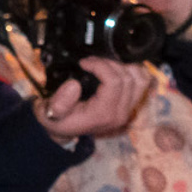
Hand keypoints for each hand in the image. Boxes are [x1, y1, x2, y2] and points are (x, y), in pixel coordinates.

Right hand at [35, 58, 153, 139]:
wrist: (63, 130)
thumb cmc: (57, 119)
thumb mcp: (50, 113)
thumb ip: (59, 102)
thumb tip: (74, 85)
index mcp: (103, 115)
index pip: (114, 82)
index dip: (100, 66)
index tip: (85, 62)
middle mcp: (119, 114)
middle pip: (128, 78)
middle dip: (109, 64)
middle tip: (92, 61)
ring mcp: (127, 111)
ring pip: (140, 80)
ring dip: (123, 67)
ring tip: (104, 65)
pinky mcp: (130, 107)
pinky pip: (142, 85)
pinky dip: (131, 72)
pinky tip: (115, 70)